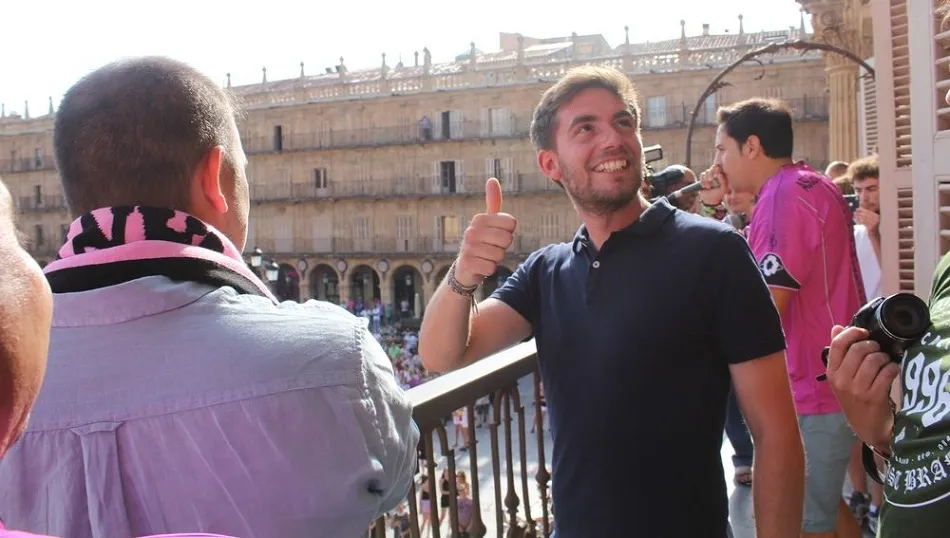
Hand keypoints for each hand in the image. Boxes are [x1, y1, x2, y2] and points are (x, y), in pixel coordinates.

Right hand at [454, 178, 516, 286]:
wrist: (465, 267)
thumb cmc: (482, 242)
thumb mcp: (488, 222)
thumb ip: (493, 202)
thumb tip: (492, 179)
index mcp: (479, 219)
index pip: (511, 223)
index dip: (508, 232)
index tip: (497, 235)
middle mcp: (472, 231)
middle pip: (507, 239)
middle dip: (503, 247)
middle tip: (492, 247)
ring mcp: (468, 247)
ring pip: (500, 254)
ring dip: (496, 259)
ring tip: (486, 257)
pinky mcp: (468, 263)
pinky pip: (492, 267)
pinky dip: (489, 269)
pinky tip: (481, 266)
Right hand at [699, 165, 726, 206]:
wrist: (710, 200)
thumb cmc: (719, 195)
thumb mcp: (723, 189)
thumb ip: (723, 181)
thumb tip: (719, 174)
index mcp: (724, 176)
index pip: (720, 167)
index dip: (717, 170)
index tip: (716, 176)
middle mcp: (717, 174)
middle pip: (712, 167)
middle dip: (710, 174)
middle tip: (710, 180)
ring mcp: (710, 176)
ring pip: (706, 171)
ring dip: (706, 179)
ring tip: (708, 187)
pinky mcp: (704, 178)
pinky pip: (702, 175)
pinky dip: (702, 181)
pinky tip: (704, 186)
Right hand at [825, 325, 899, 449]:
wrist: (866, 426)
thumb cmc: (854, 397)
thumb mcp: (841, 376)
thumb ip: (839, 351)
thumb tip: (837, 327)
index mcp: (831, 373)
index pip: (838, 344)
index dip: (853, 333)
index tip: (864, 332)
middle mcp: (842, 380)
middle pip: (858, 349)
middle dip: (872, 345)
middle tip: (878, 350)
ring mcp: (858, 389)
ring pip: (874, 359)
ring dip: (884, 357)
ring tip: (885, 362)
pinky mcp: (875, 396)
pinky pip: (887, 372)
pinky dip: (893, 368)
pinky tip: (892, 370)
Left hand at [854, 208, 879, 231]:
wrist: (875, 236)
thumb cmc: (871, 228)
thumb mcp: (870, 221)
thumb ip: (866, 216)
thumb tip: (859, 210)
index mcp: (877, 217)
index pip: (869, 212)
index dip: (862, 210)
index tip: (857, 209)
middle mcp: (877, 219)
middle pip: (866, 215)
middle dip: (859, 213)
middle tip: (854, 212)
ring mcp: (874, 224)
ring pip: (864, 218)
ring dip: (858, 216)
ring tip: (854, 215)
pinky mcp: (871, 228)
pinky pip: (863, 223)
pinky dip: (859, 221)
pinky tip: (855, 219)